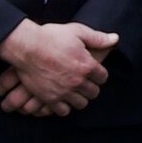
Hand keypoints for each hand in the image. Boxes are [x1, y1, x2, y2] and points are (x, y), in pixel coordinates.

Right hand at [0, 19, 116, 112]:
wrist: (26, 46)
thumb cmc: (51, 36)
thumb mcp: (77, 31)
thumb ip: (98, 38)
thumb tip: (115, 39)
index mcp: (87, 65)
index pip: (103, 77)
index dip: (99, 75)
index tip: (93, 73)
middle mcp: (78, 81)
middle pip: (93, 92)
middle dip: (91, 87)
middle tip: (84, 83)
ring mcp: (64, 91)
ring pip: (81, 104)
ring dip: (79, 98)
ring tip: (74, 92)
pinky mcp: (50, 98)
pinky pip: (63, 111)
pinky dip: (64, 107)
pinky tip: (61, 99)